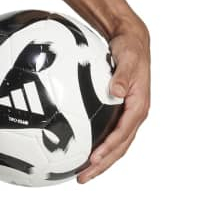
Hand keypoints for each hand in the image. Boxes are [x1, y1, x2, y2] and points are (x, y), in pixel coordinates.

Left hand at [77, 19, 150, 183]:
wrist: (133, 42)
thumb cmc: (130, 49)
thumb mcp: (128, 59)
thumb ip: (123, 75)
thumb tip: (114, 91)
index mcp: (139, 107)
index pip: (123, 135)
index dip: (109, 149)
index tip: (93, 160)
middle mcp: (134, 115)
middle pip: (119, 148)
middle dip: (102, 165)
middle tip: (83, 178)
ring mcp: (127, 115)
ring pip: (115, 145)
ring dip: (100, 161)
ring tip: (81, 173)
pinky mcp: (119, 111)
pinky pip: (109, 132)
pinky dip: (98, 145)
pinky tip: (80, 149)